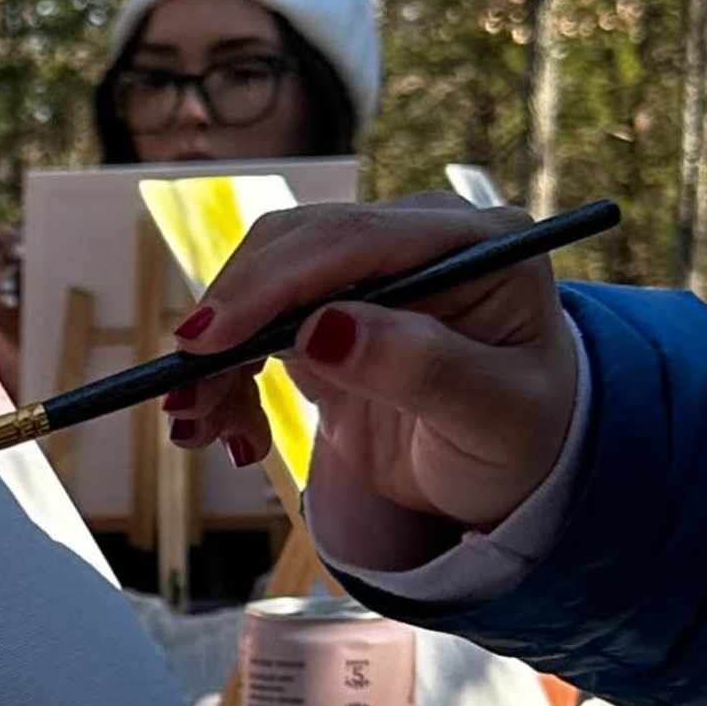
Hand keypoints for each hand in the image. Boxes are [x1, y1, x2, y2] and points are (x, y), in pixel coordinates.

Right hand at [163, 195, 578, 559]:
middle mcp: (415, 237)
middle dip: (227, 324)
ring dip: (215, 358)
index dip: (271, 284)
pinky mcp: (329, 304)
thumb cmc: (522, 439)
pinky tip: (231, 431)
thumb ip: (420, 366)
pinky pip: (254, 324)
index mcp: (474, 242)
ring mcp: (368, 268)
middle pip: (290, 249)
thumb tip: (323, 327)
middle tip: (184, 403)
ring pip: (259, 282)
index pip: (353, 240)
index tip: (208, 341)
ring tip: (198, 431)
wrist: (512, 468)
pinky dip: (226, 375)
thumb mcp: (493, 416)